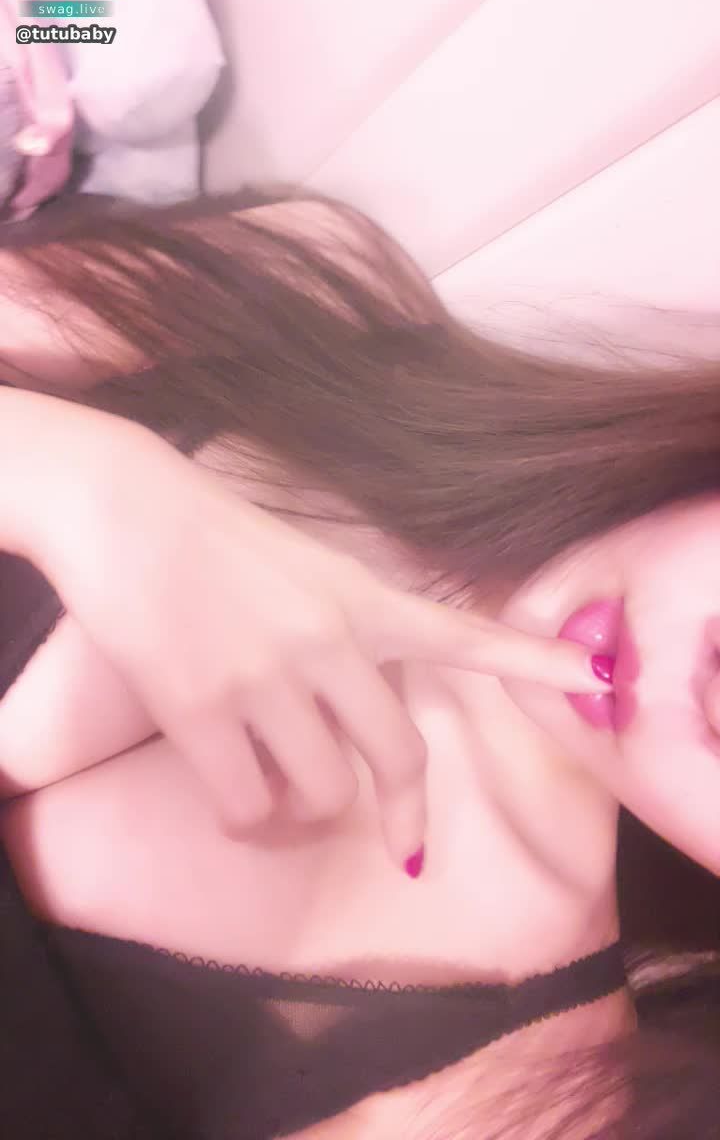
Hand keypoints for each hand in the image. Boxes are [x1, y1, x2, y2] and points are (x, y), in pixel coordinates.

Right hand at [41, 417, 606, 871]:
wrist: (122, 508)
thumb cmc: (208, 529)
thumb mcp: (305, 560)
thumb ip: (347, 621)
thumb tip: (354, 700)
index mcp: (359, 597)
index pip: (462, 632)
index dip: (532, 660)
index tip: (592, 678)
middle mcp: (328, 642)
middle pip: (399, 756)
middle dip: (402, 809)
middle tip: (400, 837)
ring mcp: (267, 679)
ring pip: (322, 793)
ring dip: (305, 809)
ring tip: (276, 783)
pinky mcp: (202, 712)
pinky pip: (247, 808)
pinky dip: (247, 817)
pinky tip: (232, 788)